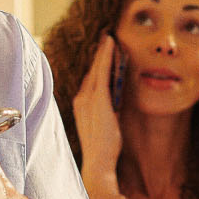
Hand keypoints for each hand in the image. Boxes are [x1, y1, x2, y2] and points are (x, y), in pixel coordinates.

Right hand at [70, 37, 122, 178]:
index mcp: (81, 104)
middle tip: (107, 37)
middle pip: (92, 70)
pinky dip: (106, 57)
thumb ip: (109, 108)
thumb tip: (117, 96)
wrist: (98, 161)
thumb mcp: (106, 123)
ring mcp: (87, 98)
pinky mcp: (98, 99)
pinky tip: (111, 46)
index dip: (97, 64)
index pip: (90, 79)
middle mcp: (81, 98)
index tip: (104, 52)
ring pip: (97, 68)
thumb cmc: (104, 146)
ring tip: (110, 38)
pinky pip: (102, 72)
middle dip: (99, 53)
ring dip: (104, 52)